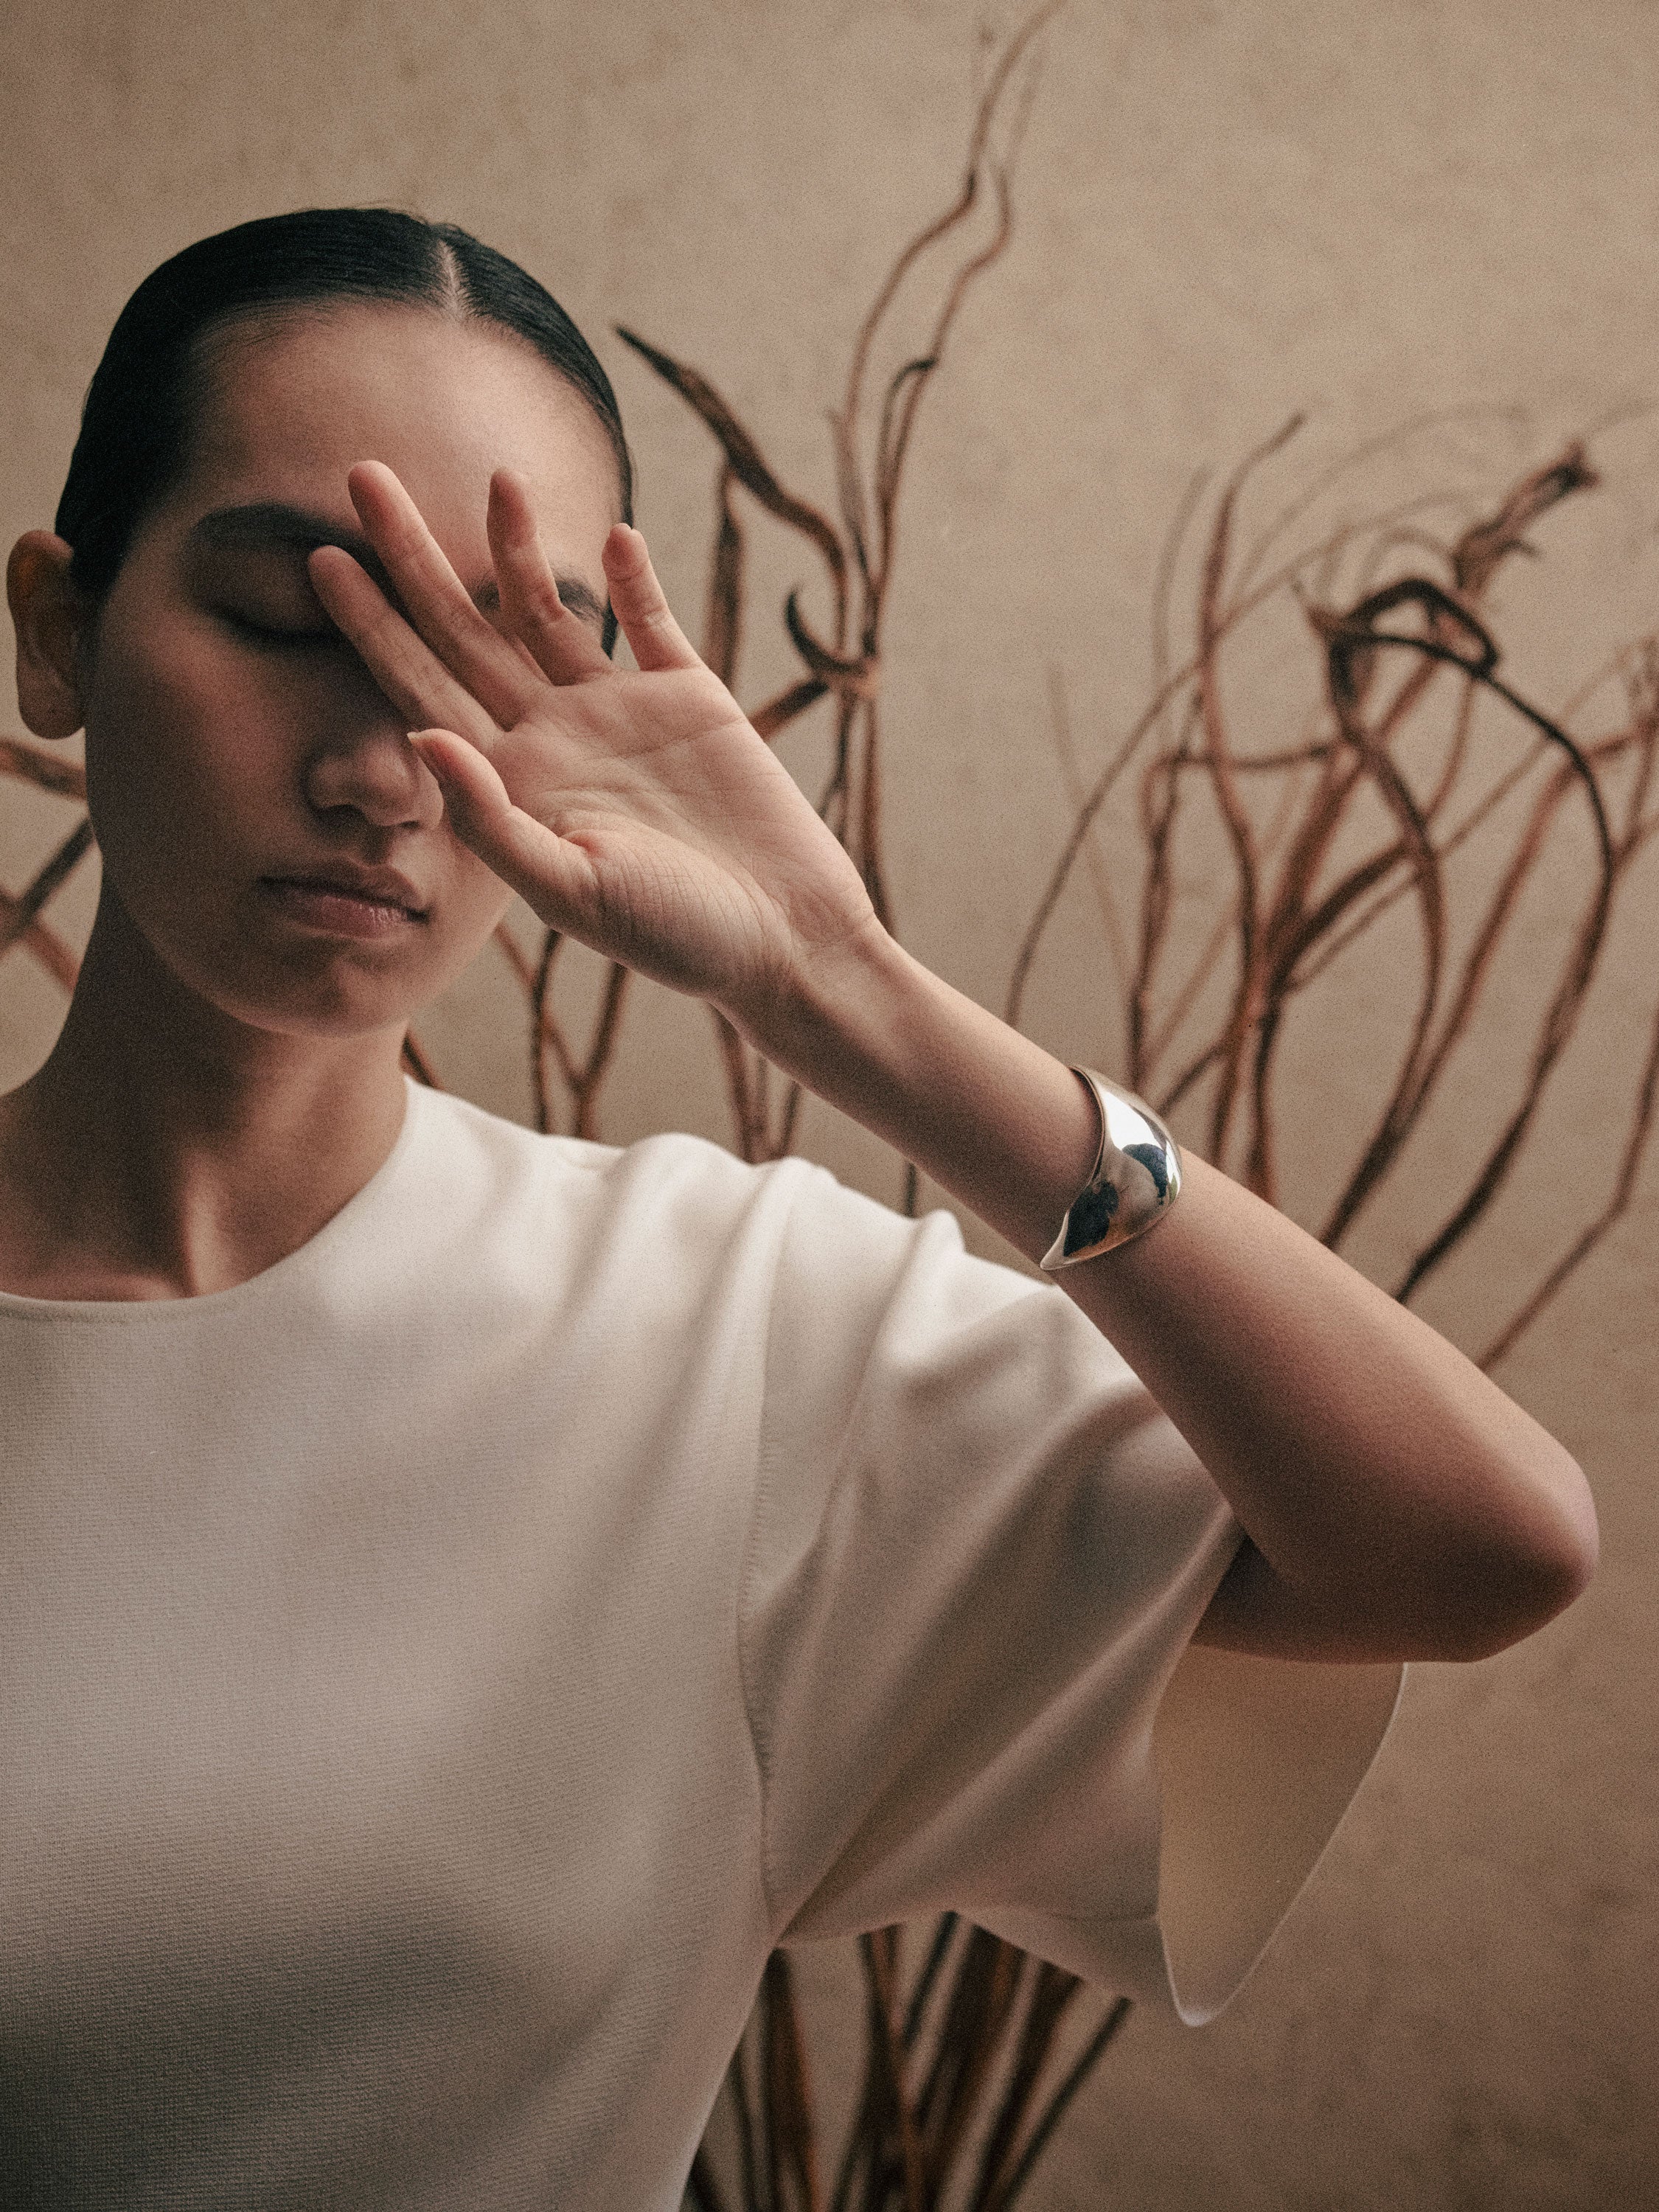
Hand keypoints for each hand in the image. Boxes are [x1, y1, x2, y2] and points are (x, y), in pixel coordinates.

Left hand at [307, 462, 878, 1027]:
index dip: (372, 627)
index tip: (321, 560)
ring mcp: (619, 715)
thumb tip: (419, 735)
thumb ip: (492, 821)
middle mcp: (553, 739)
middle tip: (362, 475)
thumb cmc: (677, 937)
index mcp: (513, 786)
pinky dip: (633, 579)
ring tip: (495, 476)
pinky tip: (611, 534)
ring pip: (550, 612)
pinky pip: (652, 622)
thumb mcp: (572, 890)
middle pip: (464, 632)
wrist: (783, 941)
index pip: (421, 689)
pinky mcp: (689, 701)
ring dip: (518, 547)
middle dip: (414, 557)